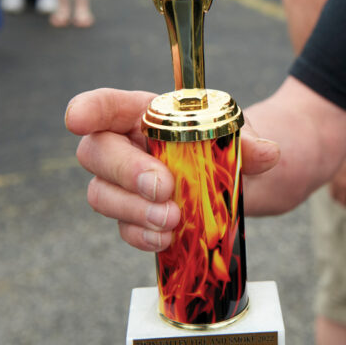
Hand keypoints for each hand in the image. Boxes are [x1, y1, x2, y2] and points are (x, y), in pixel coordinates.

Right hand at [65, 88, 280, 252]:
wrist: (236, 176)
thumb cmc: (226, 143)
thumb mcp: (240, 135)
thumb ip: (248, 141)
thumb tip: (269, 152)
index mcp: (144, 113)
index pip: (107, 105)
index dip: (88, 109)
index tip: (76, 120)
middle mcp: (124, 145)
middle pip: (96, 152)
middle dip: (126, 171)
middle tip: (164, 188)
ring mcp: (122, 183)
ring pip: (101, 195)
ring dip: (133, 210)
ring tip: (173, 220)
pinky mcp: (132, 216)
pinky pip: (123, 227)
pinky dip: (142, 236)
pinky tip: (166, 239)